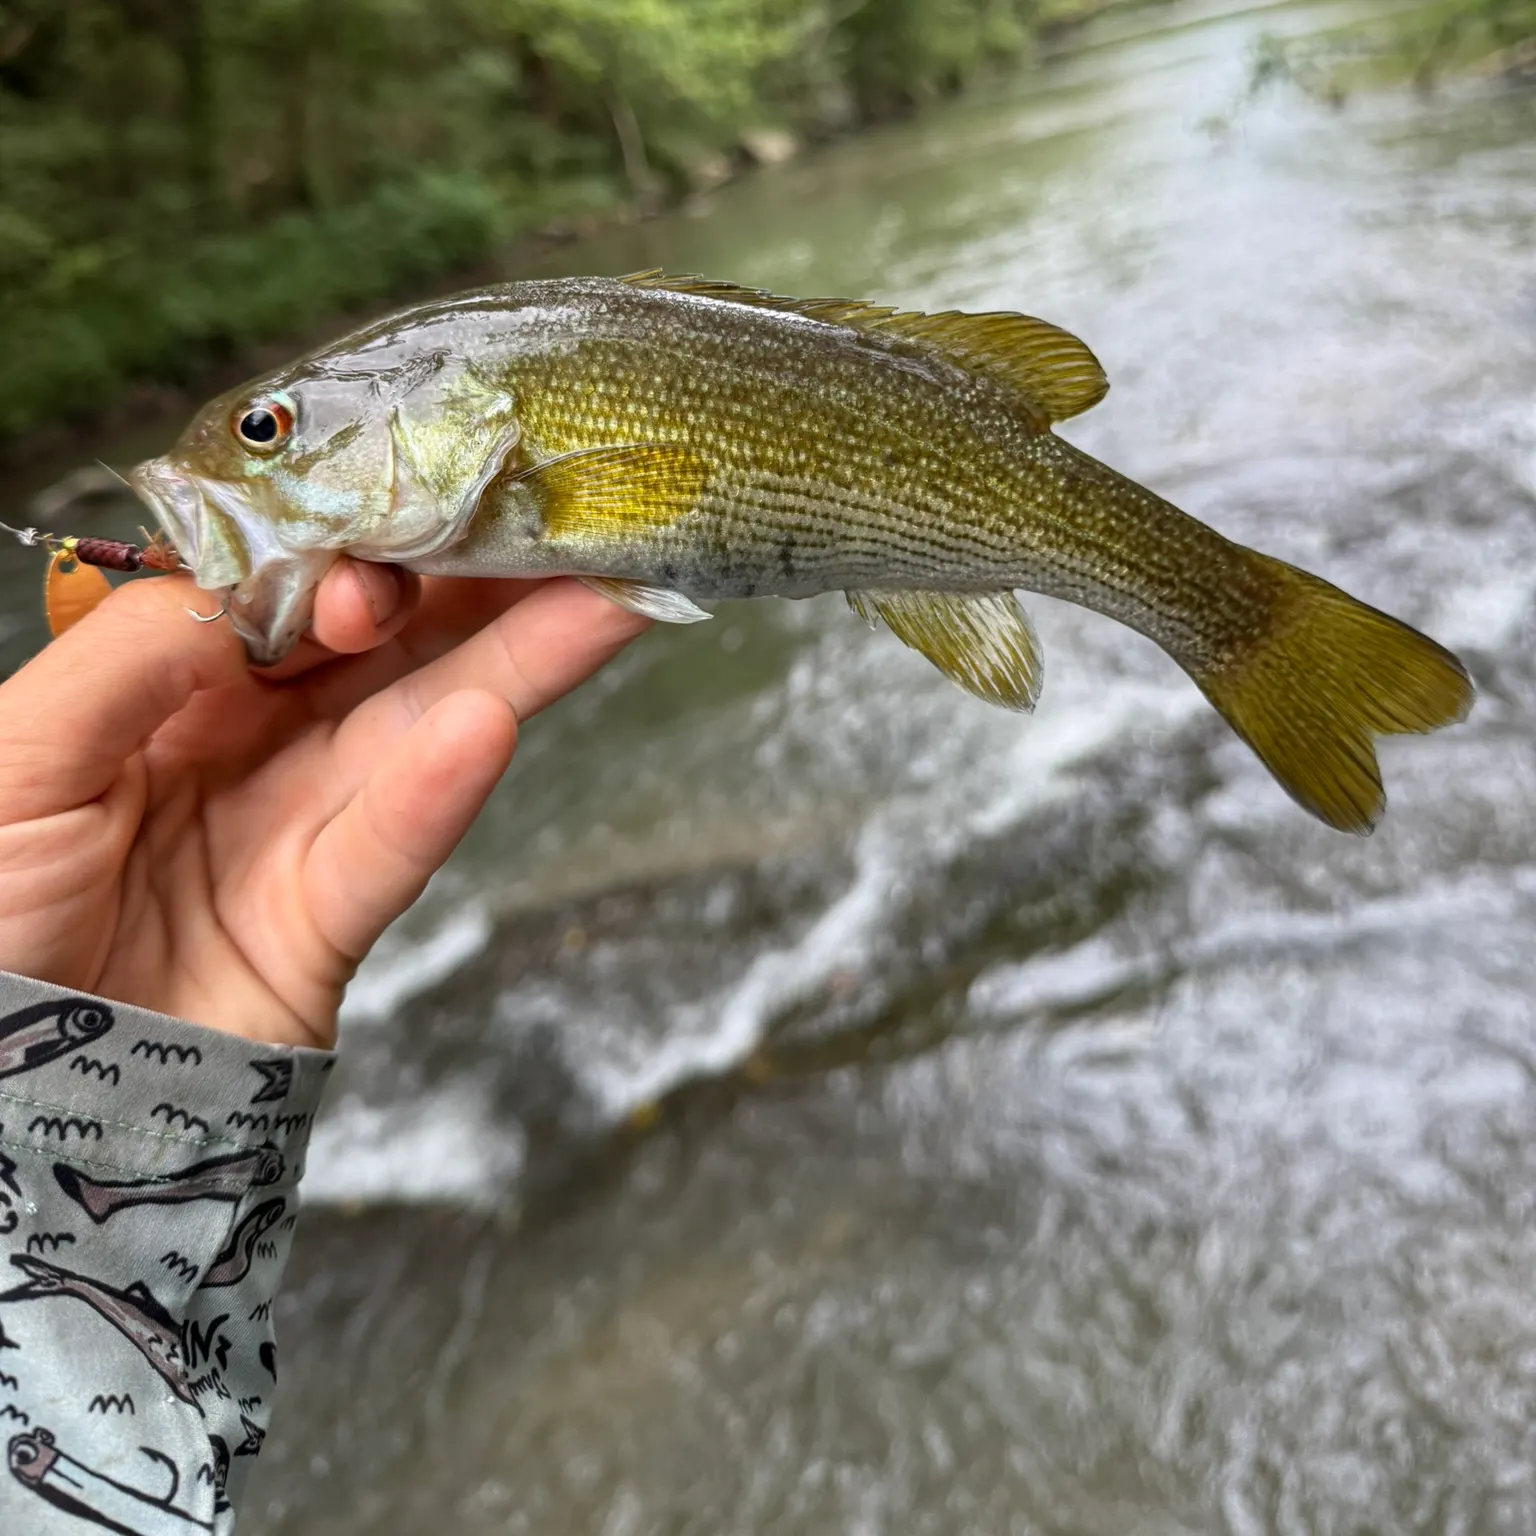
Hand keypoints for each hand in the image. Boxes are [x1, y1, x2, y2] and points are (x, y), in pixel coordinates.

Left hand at [0, 563, 647, 1048]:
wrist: (5, 1094)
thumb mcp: (13, 757)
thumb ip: (131, 655)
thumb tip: (260, 580)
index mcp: (173, 689)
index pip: (289, 594)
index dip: (348, 550)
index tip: (399, 510)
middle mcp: (253, 746)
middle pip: (386, 650)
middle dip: (478, 585)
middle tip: (568, 522)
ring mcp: (299, 831)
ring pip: (419, 730)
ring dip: (512, 663)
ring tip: (599, 600)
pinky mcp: (327, 925)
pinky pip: (387, 848)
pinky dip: (438, 792)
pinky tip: (488, 728)